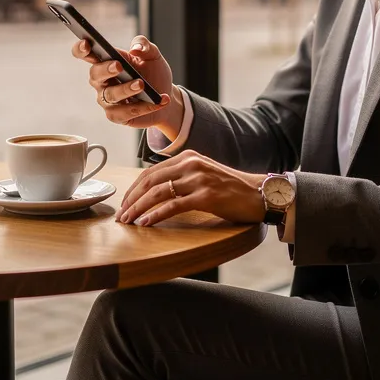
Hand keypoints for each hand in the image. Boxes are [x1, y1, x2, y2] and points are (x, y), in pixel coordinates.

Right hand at [72, 35, 181, 135]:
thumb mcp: (152, 55)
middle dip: (105, 70)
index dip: (81, 49)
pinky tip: (158, 101)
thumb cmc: (153, 73)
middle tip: (118, 66)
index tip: (86, 44)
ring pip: (111, 95)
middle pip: (95, 75)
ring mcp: (107, 100)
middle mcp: (102, 81)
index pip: (85, 54)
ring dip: (126, 89)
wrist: (166, 94)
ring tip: (142, 84)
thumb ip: (144, 45)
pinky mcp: (117, 116)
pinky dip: (144, 107)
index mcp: (106, 61)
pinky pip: (126, 113)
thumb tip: (135, 48)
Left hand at [117, 151, 264, 226]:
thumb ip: (182, 176)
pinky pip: (173, 205)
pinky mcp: (206, 196)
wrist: (258, 194)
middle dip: (131, 199)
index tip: (124, 203)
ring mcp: (198, 179)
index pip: (151, 172)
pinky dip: (155, 215)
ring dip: (139, 208)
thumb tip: (155, 191)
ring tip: (129, 221)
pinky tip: (145, 223)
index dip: (134, 189)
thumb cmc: (230, 188)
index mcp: (187, 157)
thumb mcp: (203, 174)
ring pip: (158, 193)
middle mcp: (191, 164)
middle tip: (121, 215)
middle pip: (150, 181)